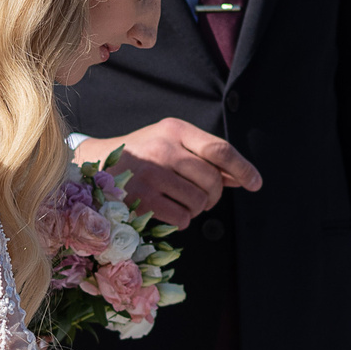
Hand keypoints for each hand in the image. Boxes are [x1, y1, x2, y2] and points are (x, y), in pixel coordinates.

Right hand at [74, 119, 260, 228]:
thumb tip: (242, 178)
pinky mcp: (141, 198)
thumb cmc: (143, 154)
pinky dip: (182, 220)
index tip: (255, 184)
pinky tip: (169, 211)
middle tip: (205, 199)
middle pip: (212, 180)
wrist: (96, 164)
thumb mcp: (170, 142)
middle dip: (214, 195)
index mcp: (175, 129)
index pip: (220, 150)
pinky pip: (182, 217)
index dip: (243, 169)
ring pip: (199, 202)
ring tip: (182, 202)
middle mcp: (164, 148)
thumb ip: (204, 157)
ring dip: (197, 209)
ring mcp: (151, 173)